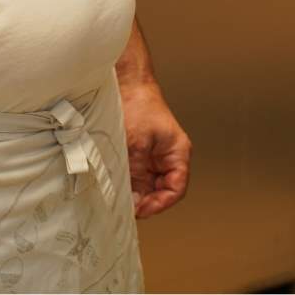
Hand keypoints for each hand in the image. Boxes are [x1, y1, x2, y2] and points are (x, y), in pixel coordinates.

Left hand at [119, 80, 191, 218]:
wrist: (127, 84)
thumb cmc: (139, 104)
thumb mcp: (137, 142)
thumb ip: (136, 172)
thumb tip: (133, 199)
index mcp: (177, 152)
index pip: (176, 188)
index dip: (160, 203)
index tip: (141, 210)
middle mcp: (167, 157)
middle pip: (161, 191)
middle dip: (145, 200)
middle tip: (127, 207)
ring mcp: (152, 157)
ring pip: (147, 185)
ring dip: (134, 192)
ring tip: (120, 196)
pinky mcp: (138, 155)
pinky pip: (136, 176)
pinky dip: (127, 182)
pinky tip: (117, 184)